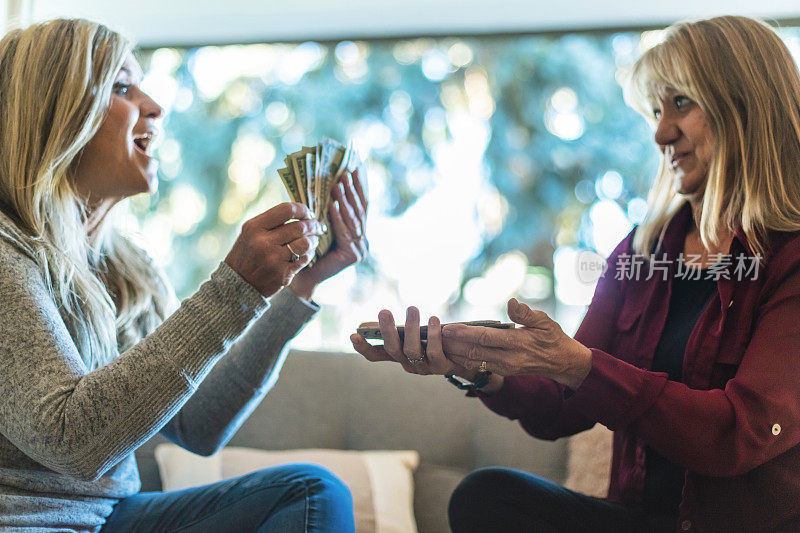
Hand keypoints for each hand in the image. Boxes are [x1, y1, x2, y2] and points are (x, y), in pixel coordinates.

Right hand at [224, 202, 323, 297]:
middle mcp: (263, 243)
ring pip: (305, 243)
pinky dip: (309, 254)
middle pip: (299, 227)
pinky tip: (308, 252)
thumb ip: (271, 221)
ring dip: (314, 239)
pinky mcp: (282, 274)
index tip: (308, 212)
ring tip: (314, 238)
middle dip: (313, 225)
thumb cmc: (247, 253)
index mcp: (254, 227)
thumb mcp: (250, 232)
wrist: (237, 284)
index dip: (302, 209)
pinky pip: (304, 259)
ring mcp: (274, 260)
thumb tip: (301, 212)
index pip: (286, 210)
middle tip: (318, 226)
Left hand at [289, 170, 367, 299]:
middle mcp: (362, 240)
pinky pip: (344, 232)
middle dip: (351, 190)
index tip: (355, 168)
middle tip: (345, 173)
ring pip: (352, 219)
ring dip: (345, 200)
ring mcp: (360, 248)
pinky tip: (333, 205)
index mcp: (357, 232)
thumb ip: (328, 209)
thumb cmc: (308, 248)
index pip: (360, 206)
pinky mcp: (353, 255)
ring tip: (337, 185)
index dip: (358, 187)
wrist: (302, 276)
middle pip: (359, 210)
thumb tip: (328, 181)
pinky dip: (338, 217)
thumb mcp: (320, 223)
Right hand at [350, 307, 468, 375]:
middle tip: (384, 311)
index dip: (363, 348)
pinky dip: (433, 335)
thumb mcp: (414, 332)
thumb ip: (397, 328)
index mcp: (398, 355)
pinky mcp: (441, 368)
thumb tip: (371, 321)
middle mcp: (407, 364)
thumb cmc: (435, 338)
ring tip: (412, 308)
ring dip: (411, 329)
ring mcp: (423, 368)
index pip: (375, 356)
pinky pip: (434, 353)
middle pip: (392, 350)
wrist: (466, 355)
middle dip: (387, 331)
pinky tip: (433, 319)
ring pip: (412, 351)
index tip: (353, 335)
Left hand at [443, 298, 592, 389]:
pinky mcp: (502, 371)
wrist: (562, 362)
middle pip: (473, 352)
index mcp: (517, 344)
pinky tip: (450, 351)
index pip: (485, 338)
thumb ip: (526, 314)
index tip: (448, 327)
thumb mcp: (545, 321)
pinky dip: (462, 359)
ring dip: (453, 353)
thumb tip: (511, 303)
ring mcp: (504, 368)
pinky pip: (478, 366)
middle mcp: (508, 359)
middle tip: (432, 335)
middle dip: (451, 344)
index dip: (465, 333)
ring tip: (435, 343)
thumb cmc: (553, 337)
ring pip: (472, 361)